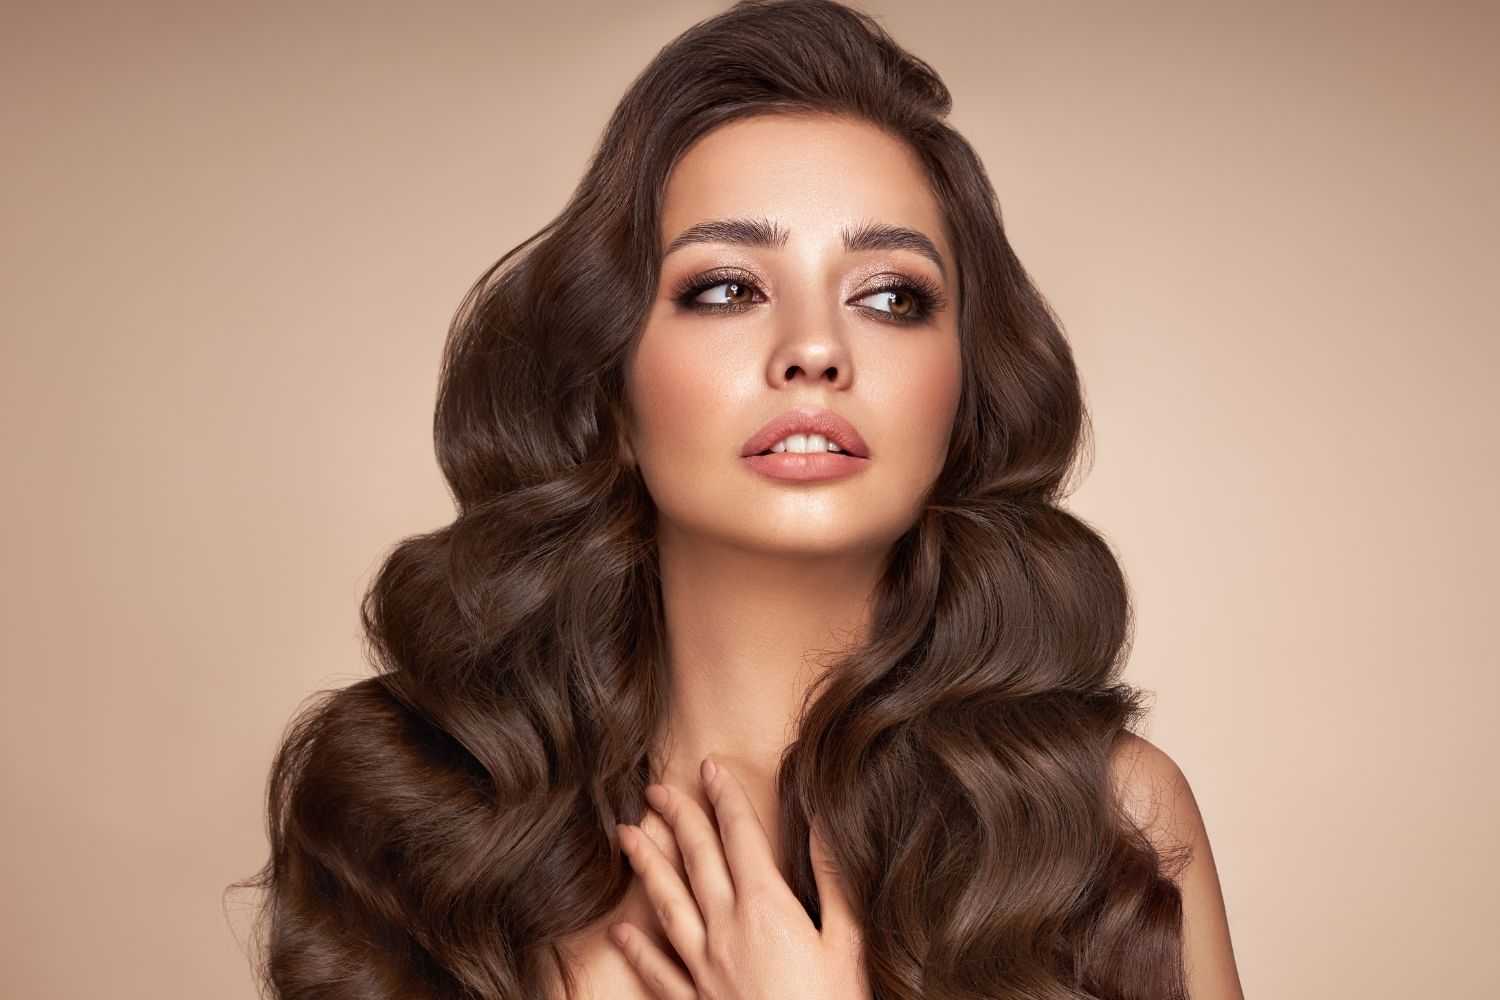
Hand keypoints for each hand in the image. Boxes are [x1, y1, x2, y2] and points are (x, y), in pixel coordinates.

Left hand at [610, 756, 871, 999]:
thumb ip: (835, 882)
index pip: (741, 838)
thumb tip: (824, 823)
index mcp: (768, 909)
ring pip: (668, 906)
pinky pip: (659, 972)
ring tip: (625, 836)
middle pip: (697, 861)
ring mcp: (704, 970)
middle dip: (677, 819)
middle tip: (655, 787)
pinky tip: (621, 932)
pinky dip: (637, 950)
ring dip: (646, 867)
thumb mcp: (850, 945)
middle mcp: (726, 931)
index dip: (725, 798)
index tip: (709, 767)